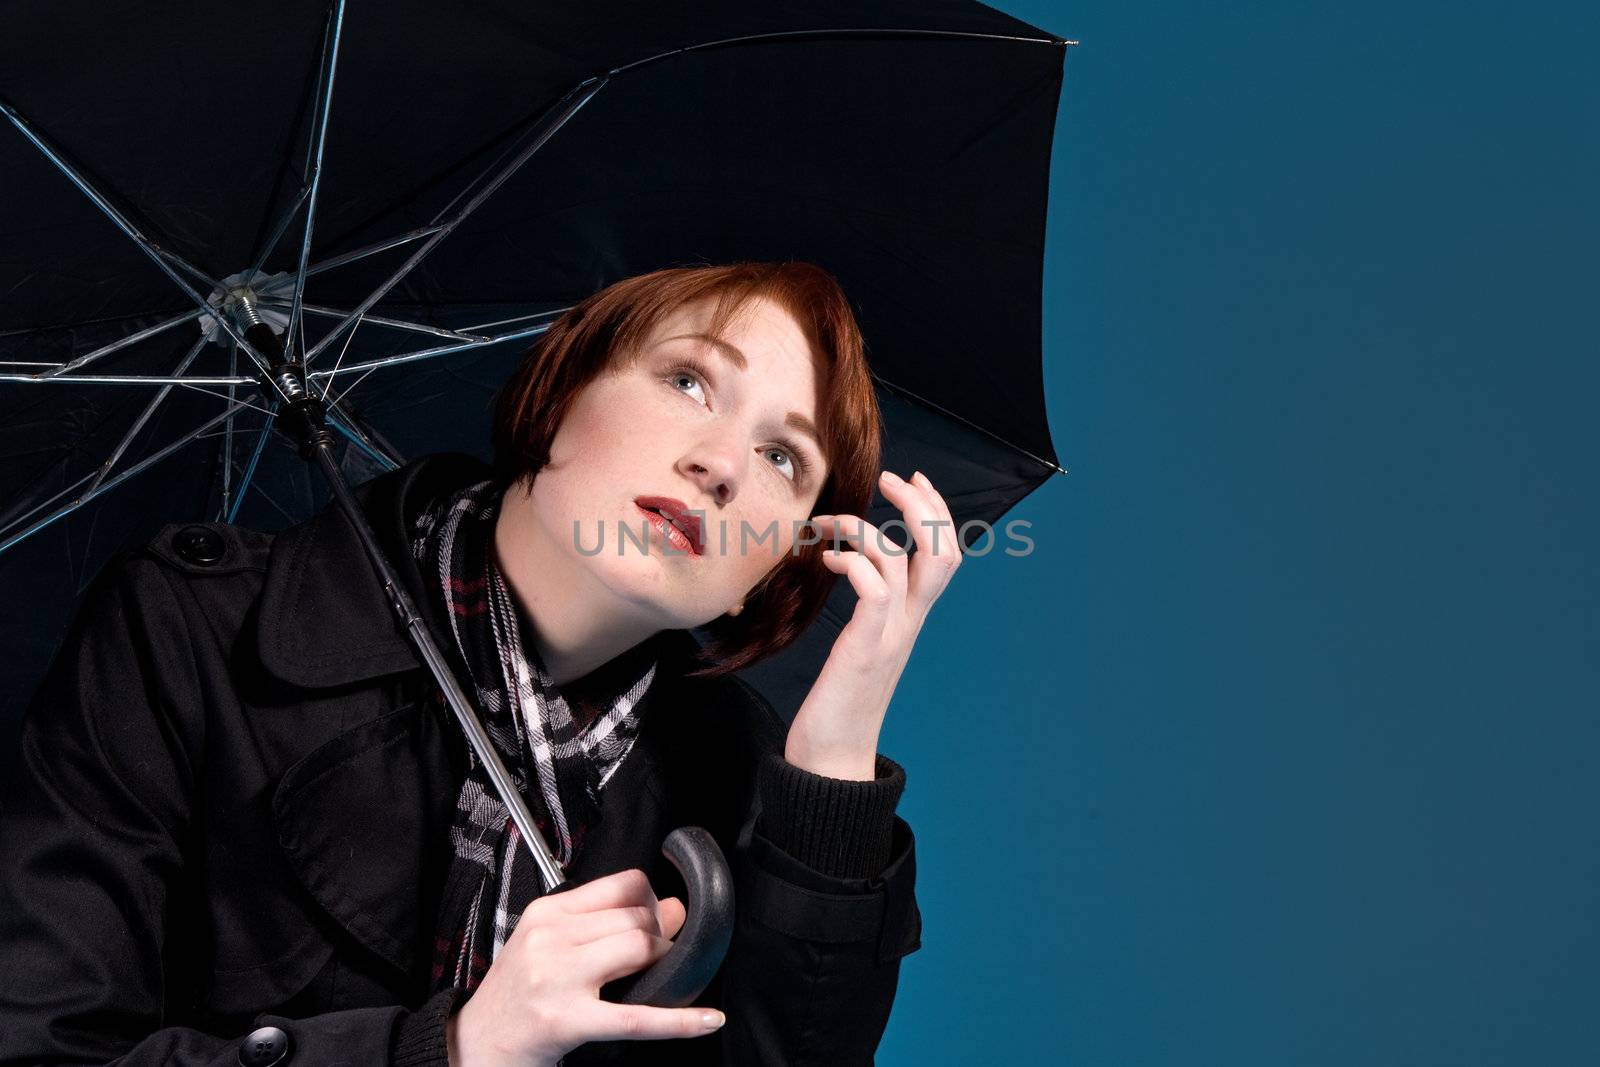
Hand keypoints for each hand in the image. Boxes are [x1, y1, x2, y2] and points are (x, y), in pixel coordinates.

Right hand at [445, 868, 725, 1065]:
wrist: (475, 1045)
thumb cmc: (517, 995)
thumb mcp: (549, 944)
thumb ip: (605, 922)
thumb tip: (675, 907)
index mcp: (547, 912)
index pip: (623, 884)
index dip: (652, 901)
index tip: (655, 921)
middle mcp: (551, 938)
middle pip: (636, 918)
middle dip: (661, 937)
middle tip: (659, 958)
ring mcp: (557, 978)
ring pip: (640, 950)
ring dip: (664, 965)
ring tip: (658, 980)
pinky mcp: (567, 1020)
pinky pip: (637, 1017)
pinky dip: (679, 1021)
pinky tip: (707, 1020)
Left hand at [797, 470, 962, 778]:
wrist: (833, 756)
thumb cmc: (841, 699)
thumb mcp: (863, 643)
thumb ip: (871, 607)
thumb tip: (857, 566)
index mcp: (912, 618)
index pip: (946, 553)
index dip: (936, 510)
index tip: (911, 479)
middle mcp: (910, 622)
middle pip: (943, 550)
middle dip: (923, 505)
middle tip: (891, 478)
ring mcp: (891, 634)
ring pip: (901, 560)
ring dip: (863, 528)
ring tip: (827, 525)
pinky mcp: (865, 648)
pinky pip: (875, 591)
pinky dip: (855, 564)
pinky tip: (828, 562)